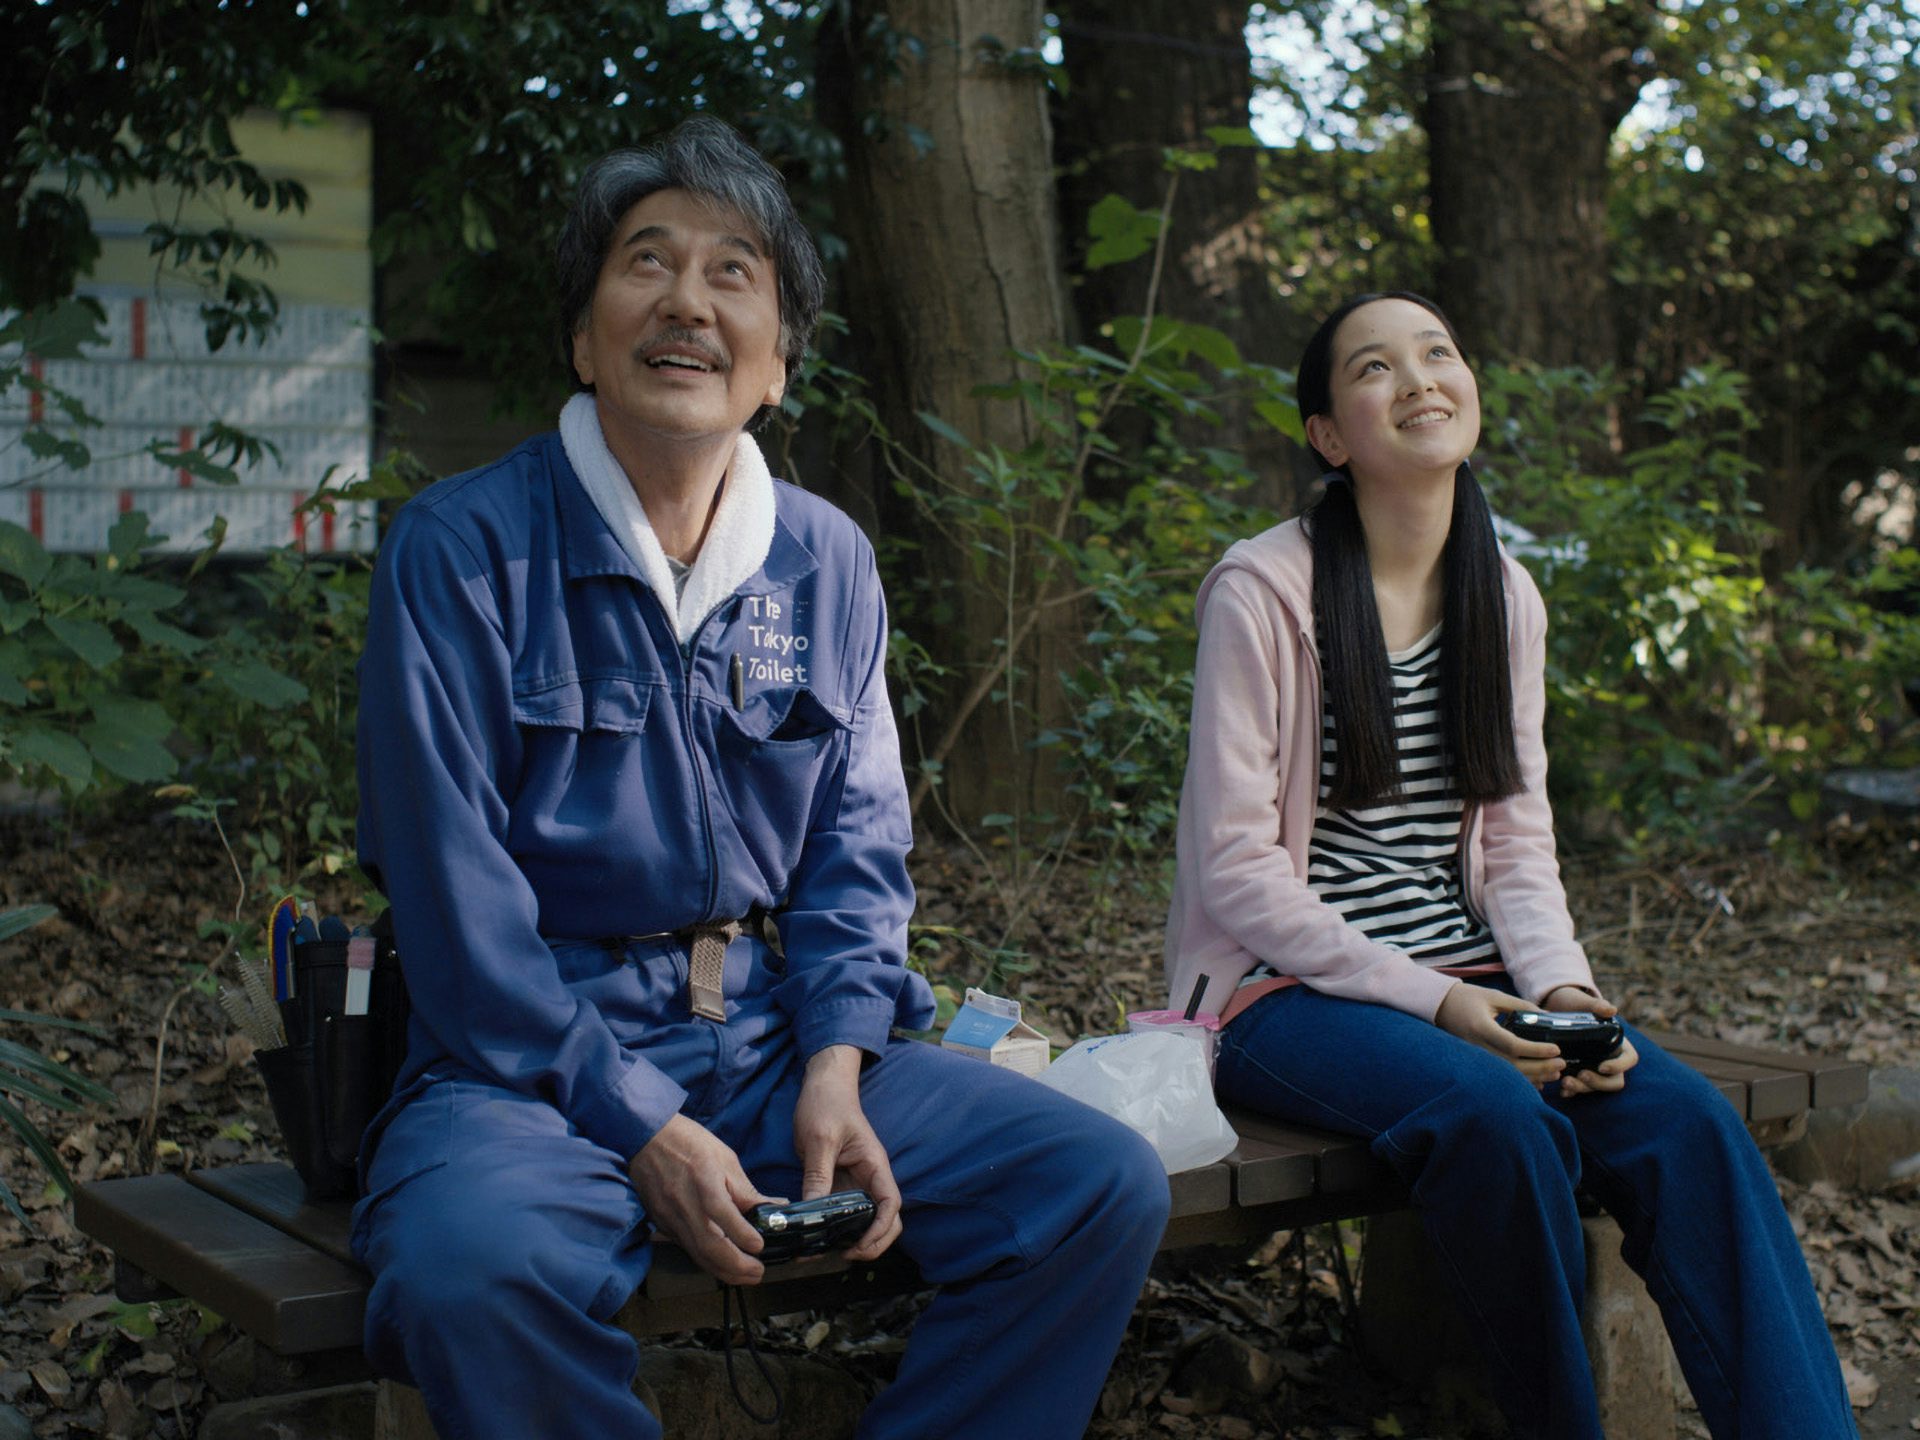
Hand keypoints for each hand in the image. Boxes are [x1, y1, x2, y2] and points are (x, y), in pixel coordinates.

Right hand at [628, 1114, 781, 1285]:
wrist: (645, 1138)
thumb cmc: (689, 1143)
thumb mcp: (725, 1159)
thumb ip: (746, 1190)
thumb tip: (773, 1209)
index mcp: (702, 1180)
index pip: (721, 1212)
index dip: (741, 1233)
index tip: (760, 1246)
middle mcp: (683, 1203)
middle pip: (708, 1244)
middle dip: (735, 1265)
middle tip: (758, 1272)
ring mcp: (669, 1217)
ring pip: (696, 1254)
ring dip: (723, 1271)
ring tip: (746, 1276)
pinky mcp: (663, 1224)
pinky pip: (687, 1249)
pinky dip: (707, 1262)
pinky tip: (723, 1266)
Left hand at [792, 1045, 902, 1261]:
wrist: (822, 1084)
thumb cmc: (826, 1104)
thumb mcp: (819, 1139)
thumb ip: (818, 1176)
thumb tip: (811, 1213)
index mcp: (874, 1164)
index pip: (891, 1203)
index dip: (881, 1229)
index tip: (859, 1245)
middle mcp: (870, 1177)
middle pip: (886, 1219)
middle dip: (872, 1242)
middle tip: (844, 1255)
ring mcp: (856, 1181)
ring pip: (865, 1219)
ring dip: (853, 1238)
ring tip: (825, 1251)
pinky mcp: (839, 1182)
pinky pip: (842, 1212)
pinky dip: (834, 1228)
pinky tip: (815, 1237)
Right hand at [1434, 981, 1564, 1087]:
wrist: (1438, 1006)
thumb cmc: (1467, 997)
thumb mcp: (1494, 996)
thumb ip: (1520, 1006)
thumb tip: (1548, 1017)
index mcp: (1482, 1027)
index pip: (1513, 1045)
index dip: (1536, 1050)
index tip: (1556, 1049)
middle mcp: (1477, 1046)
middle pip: (1513, 1065)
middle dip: (1540, 1067)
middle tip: (1562, 1064)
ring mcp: (1475, 1057)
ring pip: (1508, 1075)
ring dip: (1534, 1077)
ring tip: (1554, 1073)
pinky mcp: (1476, 1062)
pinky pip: (1500, 1076)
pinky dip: (1520, 1081)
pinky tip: (1537, 1082)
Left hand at [1540, 984, 1639, 1096]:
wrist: (1554, 1008)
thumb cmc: (1575, 1003)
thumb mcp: (1583, 1002)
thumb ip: (1597, 1005)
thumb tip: (1610, 1009)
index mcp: (1618, 1043)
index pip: (1629, 1059)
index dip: (1619, 1066)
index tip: (1601, 1066)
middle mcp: (1610, 1059)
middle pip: (1614, 1080)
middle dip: (1598, 1082)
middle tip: (1580, 1076)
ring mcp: (1595, 1068)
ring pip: (1596, 1086)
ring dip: (1583, 1088)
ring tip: (1564, 1082)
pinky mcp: (1579, 1073)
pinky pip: (1580, 1088)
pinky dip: (1572, 1092)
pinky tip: (1561, 1092)